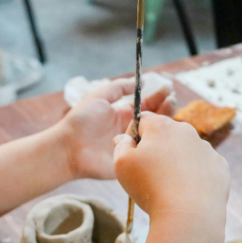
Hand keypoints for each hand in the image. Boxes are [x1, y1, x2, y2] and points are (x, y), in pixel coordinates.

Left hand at [58, 78, 175, 179]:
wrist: (69, 148)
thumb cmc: (81, 121)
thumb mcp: (99, 97)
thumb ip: (118, 88)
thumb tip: (138, 82)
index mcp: (124, 114)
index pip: (147, 104)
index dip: (158, 97)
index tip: (168, 89)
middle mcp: (131, 129)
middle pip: (155, 118)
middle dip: (166, 107)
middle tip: (171, 99)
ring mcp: (134, 145)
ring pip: (155, 134)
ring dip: (165, 122)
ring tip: (170, 109)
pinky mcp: (132, 160)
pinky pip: (149, 153)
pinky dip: (159, 144)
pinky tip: (165, 134)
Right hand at [113, 112, 229, 220]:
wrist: (189, 215)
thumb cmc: (150, 188)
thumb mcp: (122, 165)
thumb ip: (121, 145)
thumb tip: (125, 138)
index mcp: (161, 126)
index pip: (143, 120)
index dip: (133, 136)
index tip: (132, 155)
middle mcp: (186, 130)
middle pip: (166, 134)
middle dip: (156, 149)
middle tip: (149, 174)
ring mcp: (206, 148)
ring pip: (185, 150)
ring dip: (175, 161)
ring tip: (168, 186)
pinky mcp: (219, 165)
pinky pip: (202, 165)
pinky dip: (194, 174)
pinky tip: (186, 191)